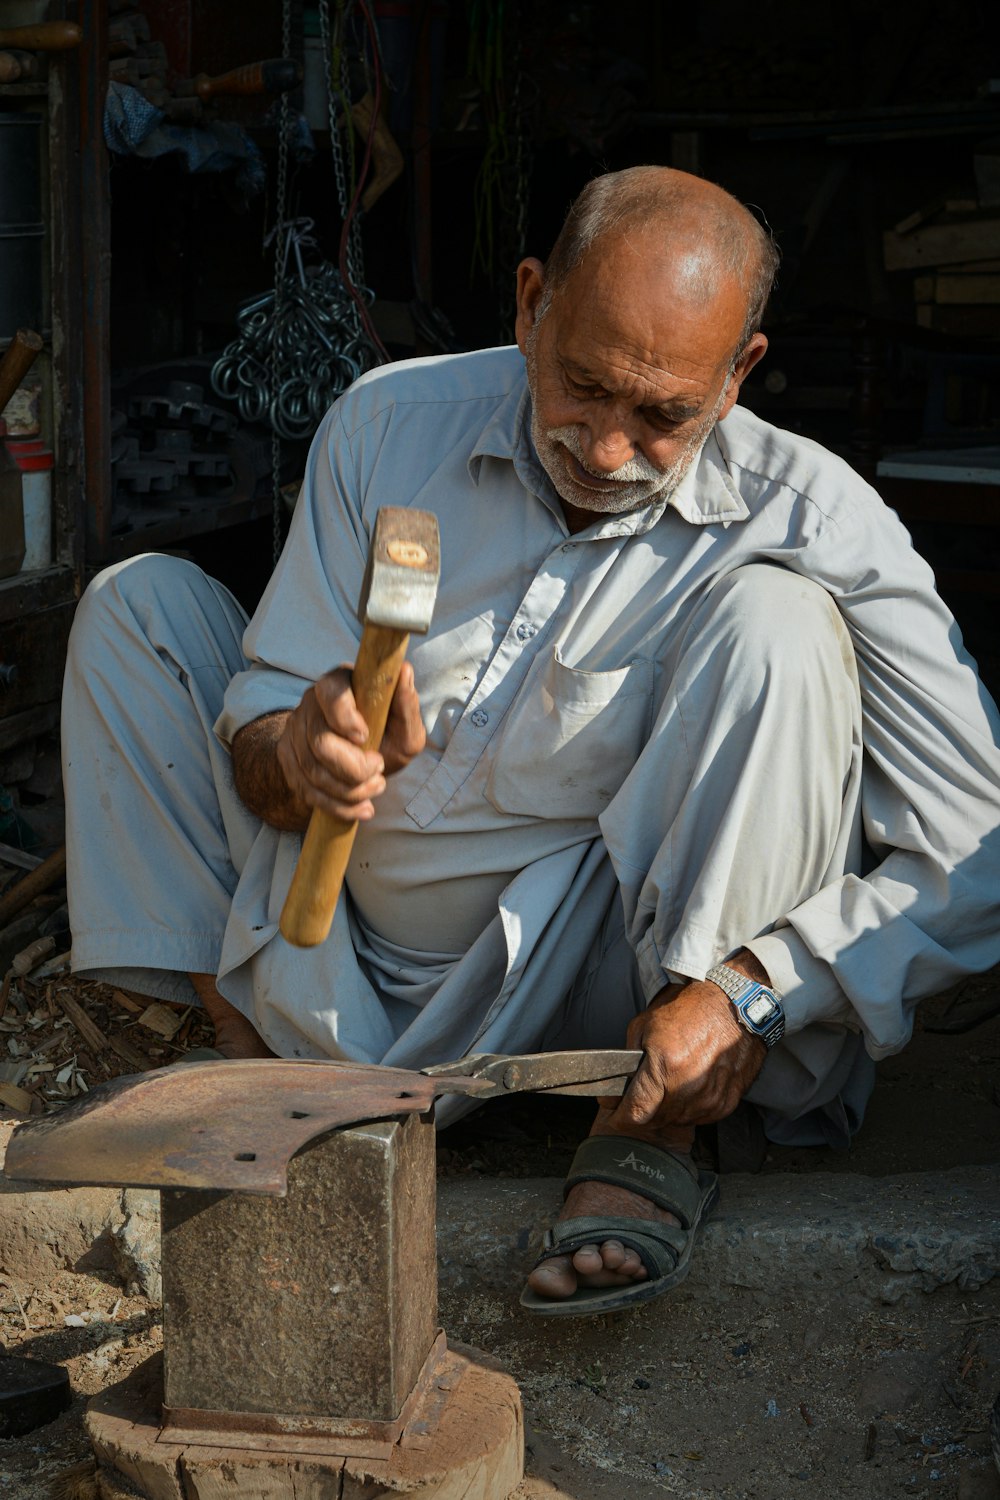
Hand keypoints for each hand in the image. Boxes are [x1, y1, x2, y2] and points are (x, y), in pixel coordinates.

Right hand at [276, 661, 425, 822]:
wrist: (361, 763)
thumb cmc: (386, 738)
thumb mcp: (405, 727)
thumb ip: (407, 705)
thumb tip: (404, 671)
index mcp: (340, 684)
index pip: (329, 692)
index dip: (345, 718)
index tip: (365, 737)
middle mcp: (311, 704)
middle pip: (320, 743)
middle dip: (354, 768)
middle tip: (378, 770)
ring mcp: (295, 732)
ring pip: (313, 772)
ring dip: (351, 791)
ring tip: (375, 788)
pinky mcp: (288, 759)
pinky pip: (306, 791)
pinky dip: (338, 806)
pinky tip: (362, 808)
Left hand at [610, 975, 766, 1130]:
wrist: (735, 1006)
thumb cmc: (689, 1009)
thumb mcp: (645, 1024)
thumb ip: (628, 1061)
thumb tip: (617, 1091)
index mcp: (666, 1064)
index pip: (636, 1112)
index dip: (620, 1117)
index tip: (614, 1114)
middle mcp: (688, 1086)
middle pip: (655, 1120)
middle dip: (643, 1111)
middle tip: (641, 1095)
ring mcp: (709, 1098)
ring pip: (676, 1121)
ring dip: (667, 1110)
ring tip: (668, 1085)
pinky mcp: (725, 1103)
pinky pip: (699, 1117)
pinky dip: (689, 1107)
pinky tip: (689, 1086)